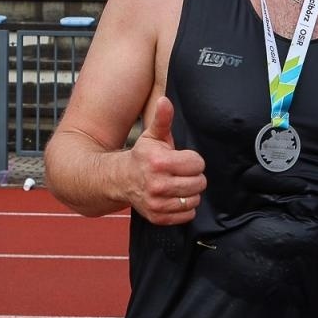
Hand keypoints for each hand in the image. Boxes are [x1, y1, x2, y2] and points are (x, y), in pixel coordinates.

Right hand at [126, 96, 205, 225]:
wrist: (119, 179)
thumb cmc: (141, 156)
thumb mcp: (152, 135)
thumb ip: (162, 118)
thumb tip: (165, 100)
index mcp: (159, 162)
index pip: (197, 164)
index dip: (193, 161)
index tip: (183, 159)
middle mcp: (157, 184)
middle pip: (199, 183)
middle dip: (193, 177)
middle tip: (181, 173)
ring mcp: (157, 203)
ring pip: (194, 200)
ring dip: (190, 193)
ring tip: (178, 185)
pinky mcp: (158, 217)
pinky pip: (187, 215)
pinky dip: (184, 208)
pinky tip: (174, 197)